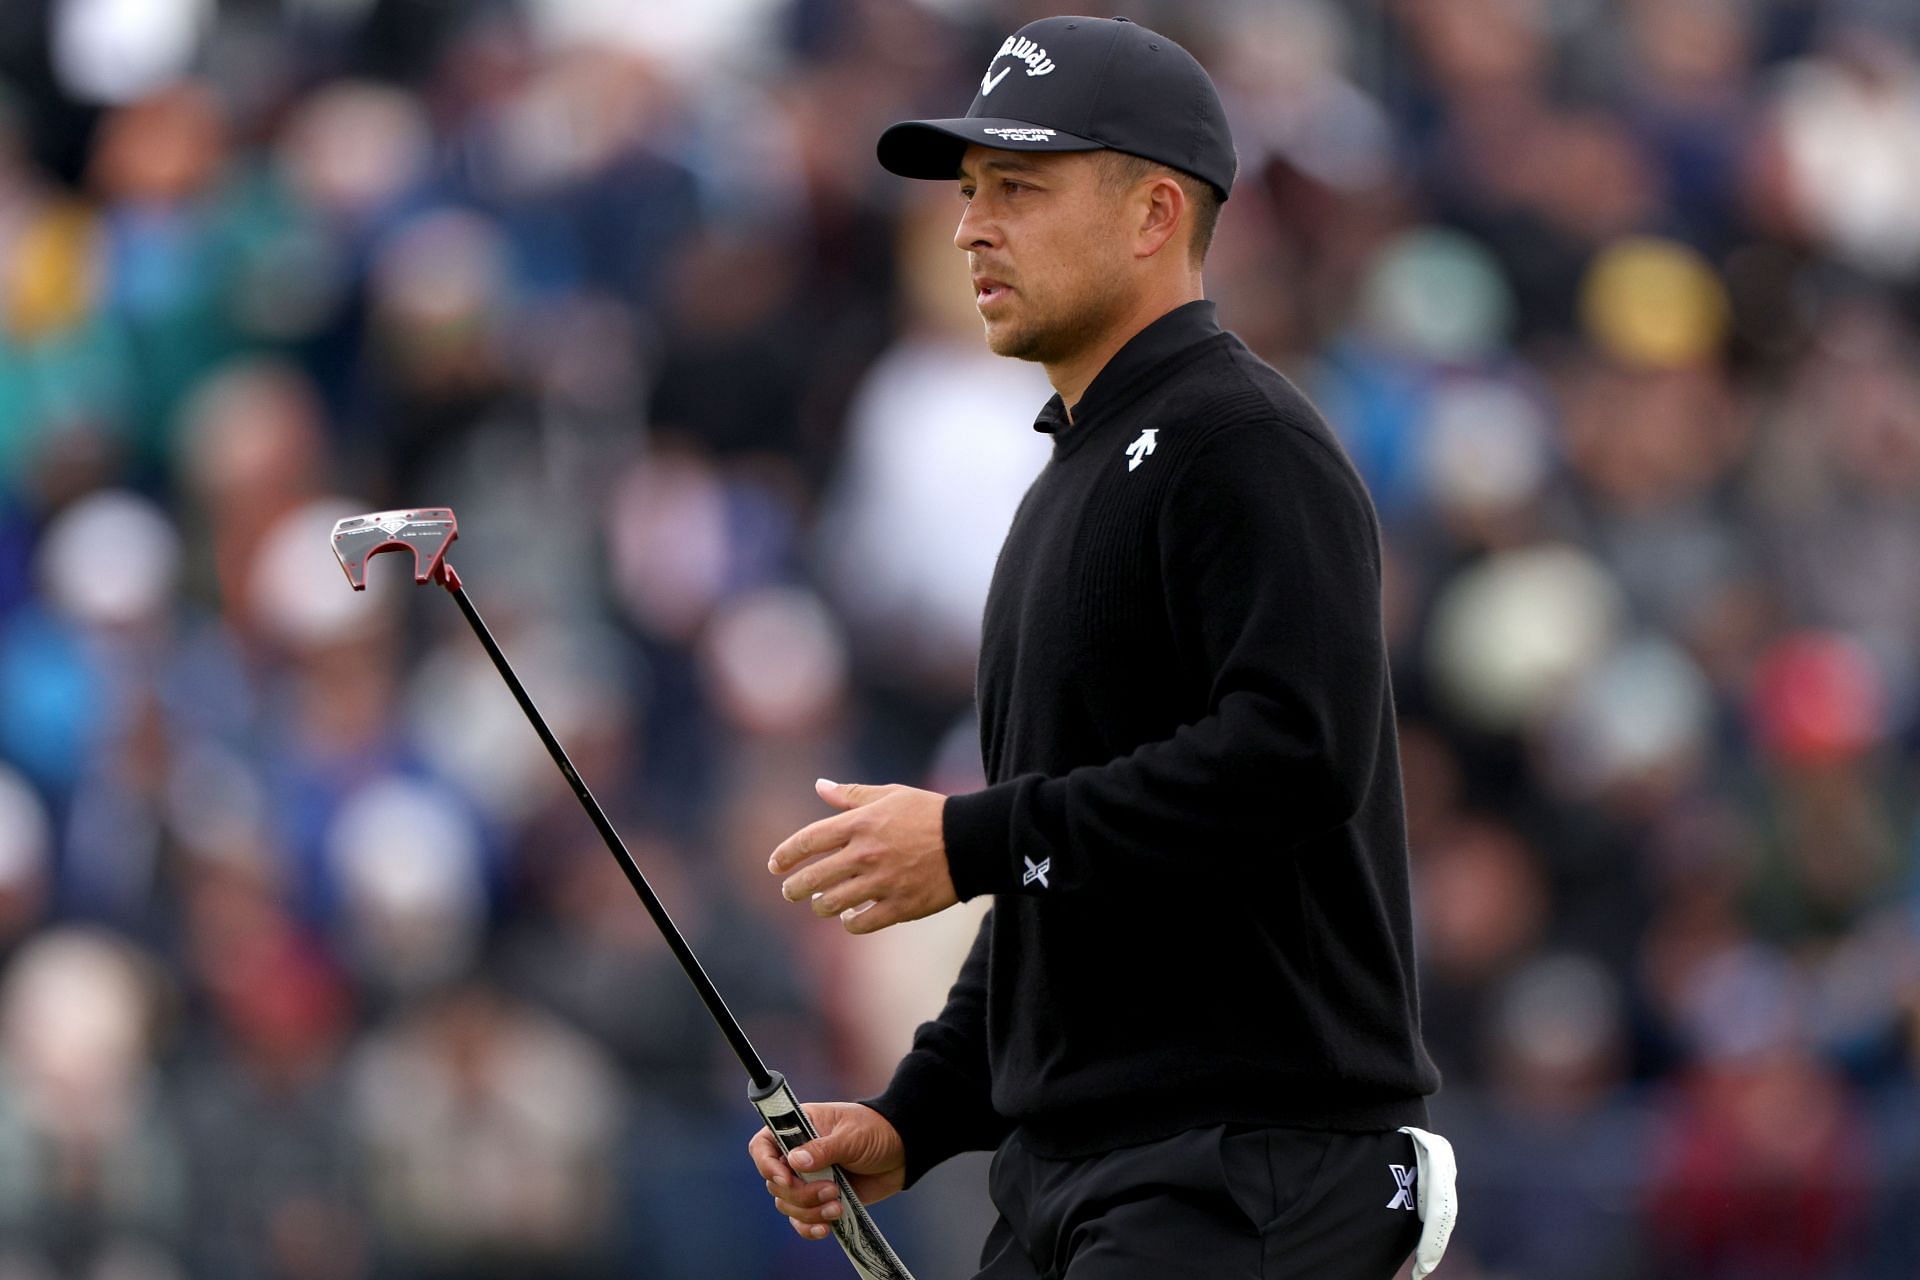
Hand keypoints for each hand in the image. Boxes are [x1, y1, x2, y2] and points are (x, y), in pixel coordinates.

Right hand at [747, 1101, 906, 1240]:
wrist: (902, 1152)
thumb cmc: (875, 1132)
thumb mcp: (851, 1136)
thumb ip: (823, 1149)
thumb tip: (795, 1161)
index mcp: (798, 1128)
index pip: (763, 1146)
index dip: (767, 1165)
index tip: (787, 1179)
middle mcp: (797, 1154)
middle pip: (775, 1183)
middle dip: (801, 1194)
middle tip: (831, 1189)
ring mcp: (808, 1179)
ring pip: (788, 1204)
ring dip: (809, 1211)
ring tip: (838, 1204)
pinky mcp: (820, 1199)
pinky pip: (802, 1220)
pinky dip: (809, 1227)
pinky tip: (826, 1228)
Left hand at [769, 779, 957, 933]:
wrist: (971, 841)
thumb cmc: (930, 813)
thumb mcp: (890, 795)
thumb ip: (851, 795)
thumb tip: (819, 786)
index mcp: (859, 824)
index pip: (807, 841)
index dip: (786, 855)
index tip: (775, 865)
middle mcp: (864, 855)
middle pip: (813, 878)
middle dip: (795, 888)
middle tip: (791, 892)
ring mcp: (880, 883)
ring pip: (832, 904)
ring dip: (821, 906)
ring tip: (821, 904)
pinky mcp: (899, 907)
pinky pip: (861, 924)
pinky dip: (850, 923)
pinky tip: (849, 918)